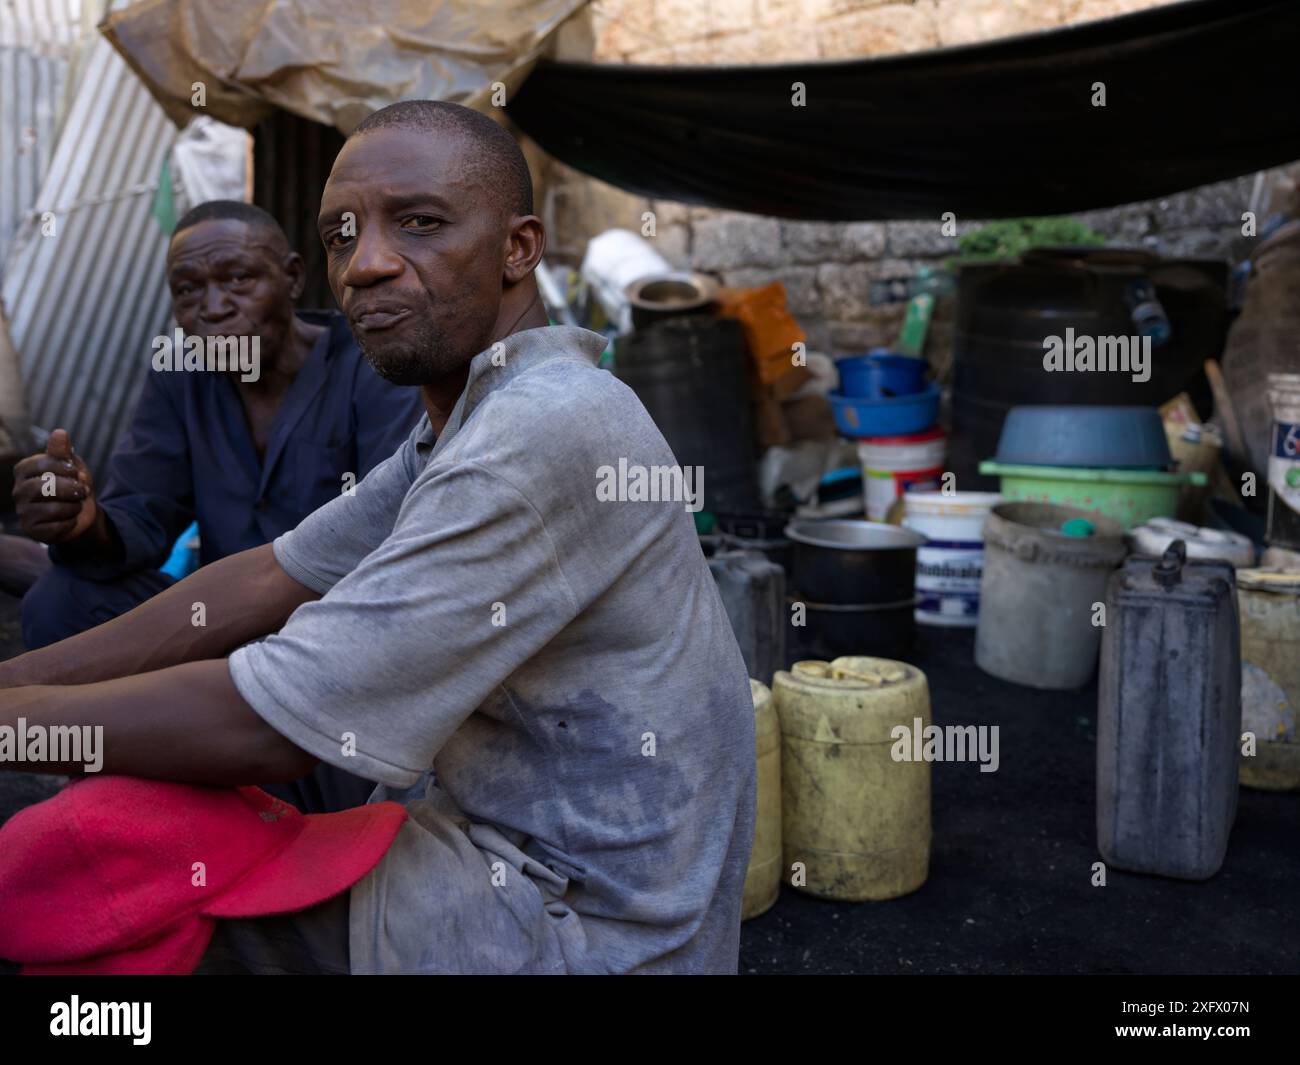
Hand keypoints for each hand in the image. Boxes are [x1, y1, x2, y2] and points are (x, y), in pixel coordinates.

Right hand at [12, 429, 98, 543]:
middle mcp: (19, 491)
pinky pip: (56, 527)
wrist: (80, 513)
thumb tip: (60, 432)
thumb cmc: (72, 485)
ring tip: (76, 505)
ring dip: (73, 507)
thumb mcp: (71, 465)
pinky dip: (70, 522)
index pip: (43, 464)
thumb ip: (63, 451)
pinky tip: (70, 519)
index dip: (66, 468)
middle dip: (72, 489)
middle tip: (82, 491)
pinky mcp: (32, 531)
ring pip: (52, 509)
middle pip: (46, 487)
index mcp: (24, 470)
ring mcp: (23, 512)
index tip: (77, 472)